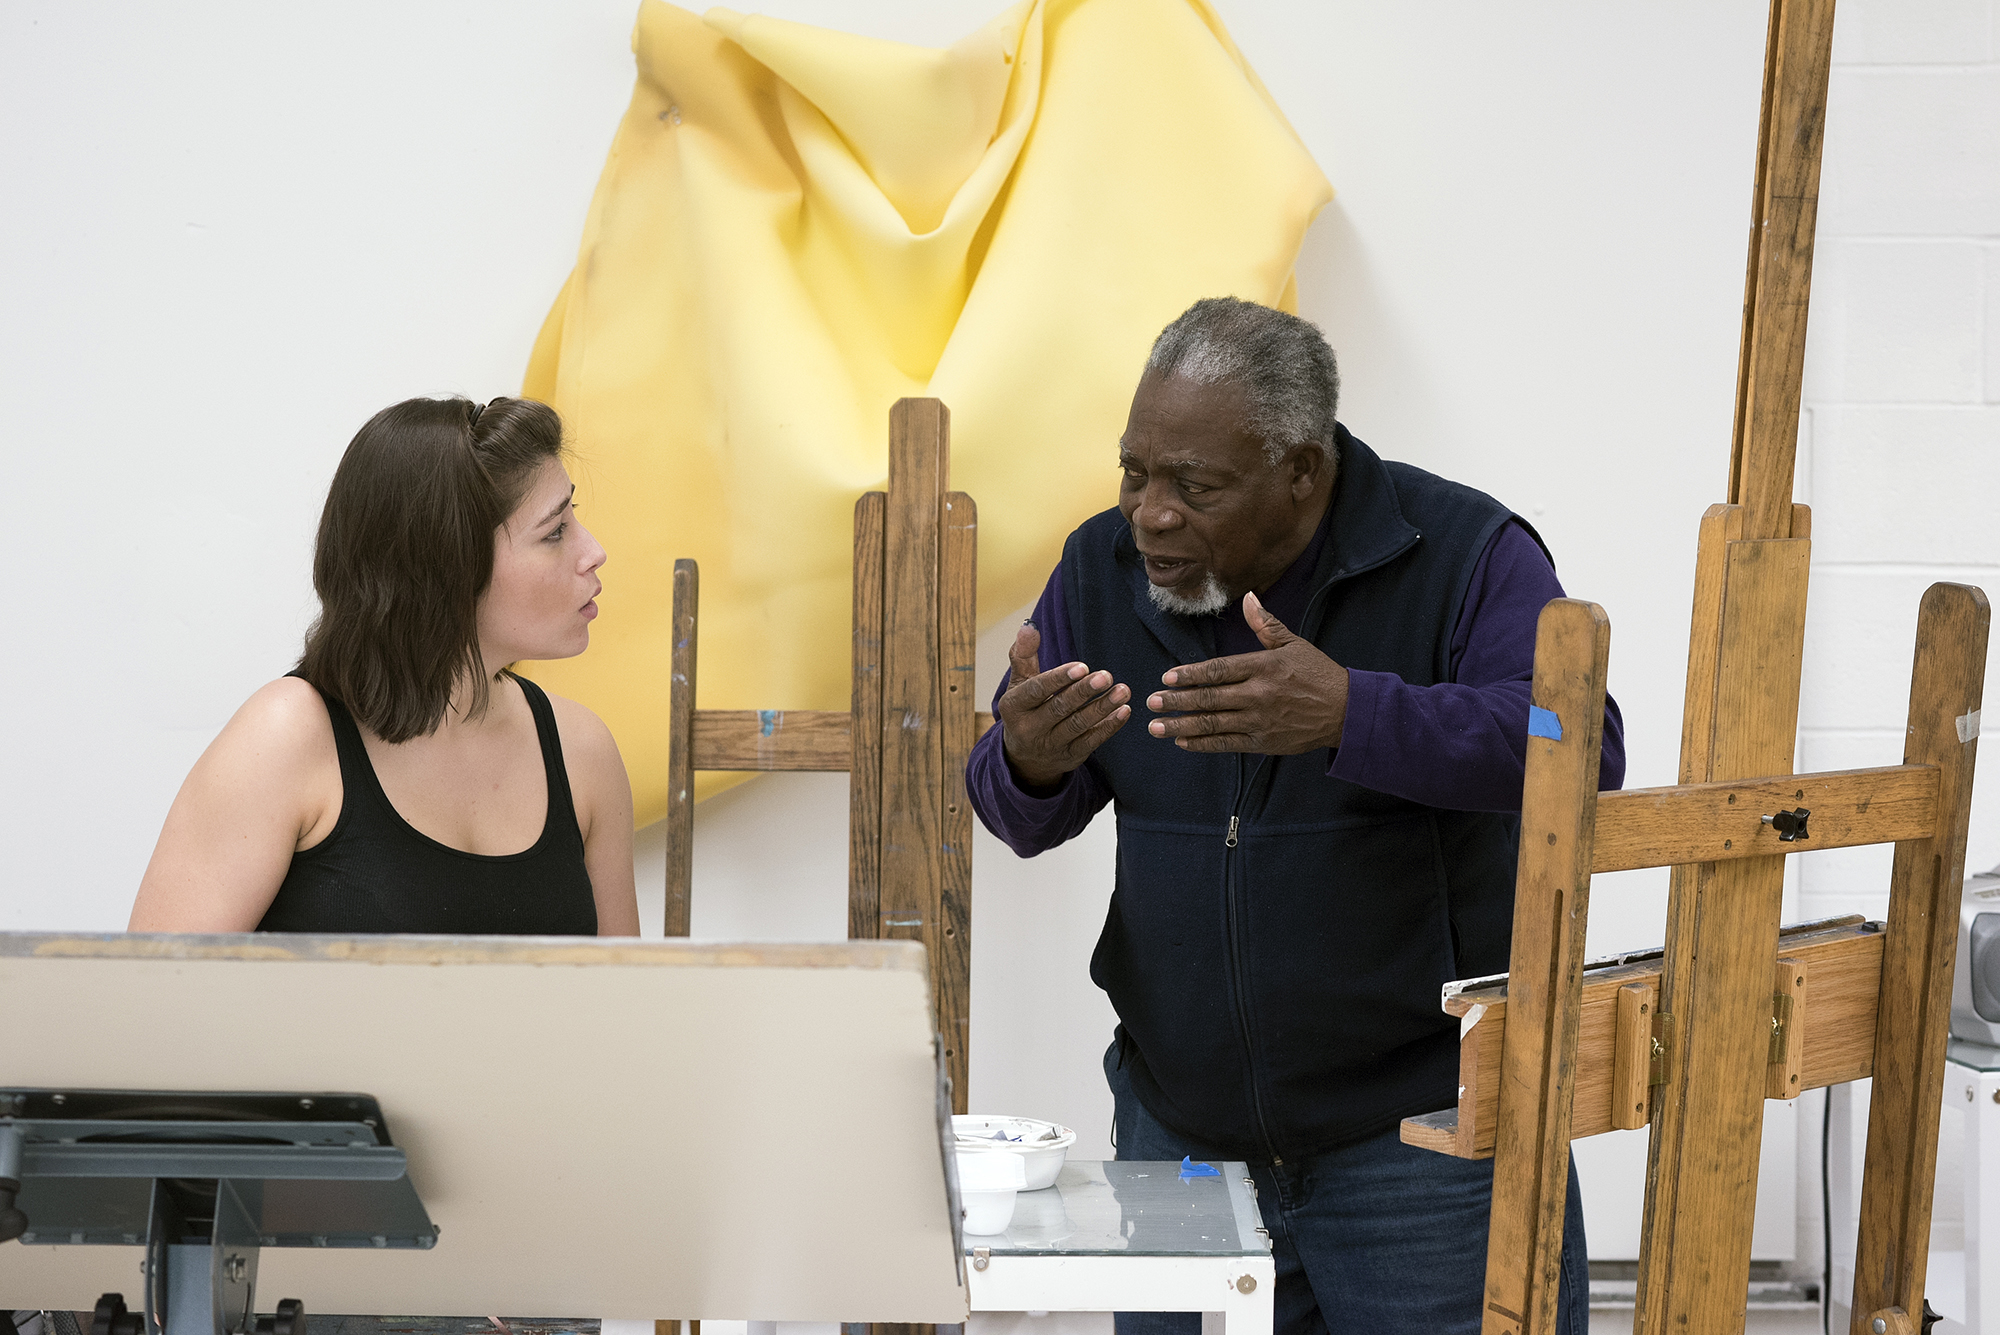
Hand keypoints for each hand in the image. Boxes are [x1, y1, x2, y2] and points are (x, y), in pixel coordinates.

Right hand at [997, 623, 1131, 787]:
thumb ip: (1024, 655)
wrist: (1025, 759)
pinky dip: (1109, 727)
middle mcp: (1029, 729)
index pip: (1036, 691)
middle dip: (1084, 692)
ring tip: (1122, 691)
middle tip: (1107, 676)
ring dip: (1102, 708)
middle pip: (1059, 709)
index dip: (1059, 679)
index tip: (1082, 666)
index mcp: (1014, 707)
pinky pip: (1092, 742)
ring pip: (1078, 726)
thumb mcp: (1019, 684)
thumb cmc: (1025, 709)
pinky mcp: (1070, 757)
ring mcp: (1051, 746)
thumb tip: (1028, 626)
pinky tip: (1124, 711)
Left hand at [1146, 591, 1348, 753]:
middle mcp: (1258, 695)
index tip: (1167, 677)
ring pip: (1213, 724)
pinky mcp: (1263, 742)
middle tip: (1151, 702)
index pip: (1218, 671)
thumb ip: (1265, 624)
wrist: (1345, 711)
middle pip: (1209, 698)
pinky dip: (1203, 744)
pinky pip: (1226, 744)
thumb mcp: (1293, 644)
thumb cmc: (1318, 674)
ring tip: (1157, 727)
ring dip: (1181, 725)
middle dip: (1177, 701)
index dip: (1191, 675)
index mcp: (1263, 667)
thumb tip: (1248, 597)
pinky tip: (1182, 741)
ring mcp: (1259, 721)